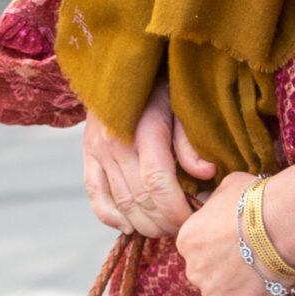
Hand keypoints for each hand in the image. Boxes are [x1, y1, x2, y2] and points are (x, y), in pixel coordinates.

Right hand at [82, 81, 213, 240]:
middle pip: (140, 199)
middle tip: (183, 228)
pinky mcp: (88, 154)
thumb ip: (191, 142)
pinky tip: (129, 227)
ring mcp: (98, 150)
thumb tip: (207, 174)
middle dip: (164, 221)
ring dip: (144, 224)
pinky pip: (95, 194)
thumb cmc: (161, 86)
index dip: (176, 210)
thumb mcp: (182, 106)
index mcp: (144, 131)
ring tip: (164, 229)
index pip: (158, 184)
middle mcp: (116, 143)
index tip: (193, 220)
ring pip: (121, 203)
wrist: (122, 65)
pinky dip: (110, 216)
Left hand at [175, 172, 283, 295]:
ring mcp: (214, 293)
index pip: (195, 251)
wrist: (284, 221)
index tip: (237, 243)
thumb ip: (214, 203)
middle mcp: (193, 270)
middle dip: (223, 269)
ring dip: (234, 291)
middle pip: (205, 276)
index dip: (216, 248)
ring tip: (260, 277)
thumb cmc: (259, 199)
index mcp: (186, 239)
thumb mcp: (227, 188)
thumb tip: (215, 202)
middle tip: (251, 259)